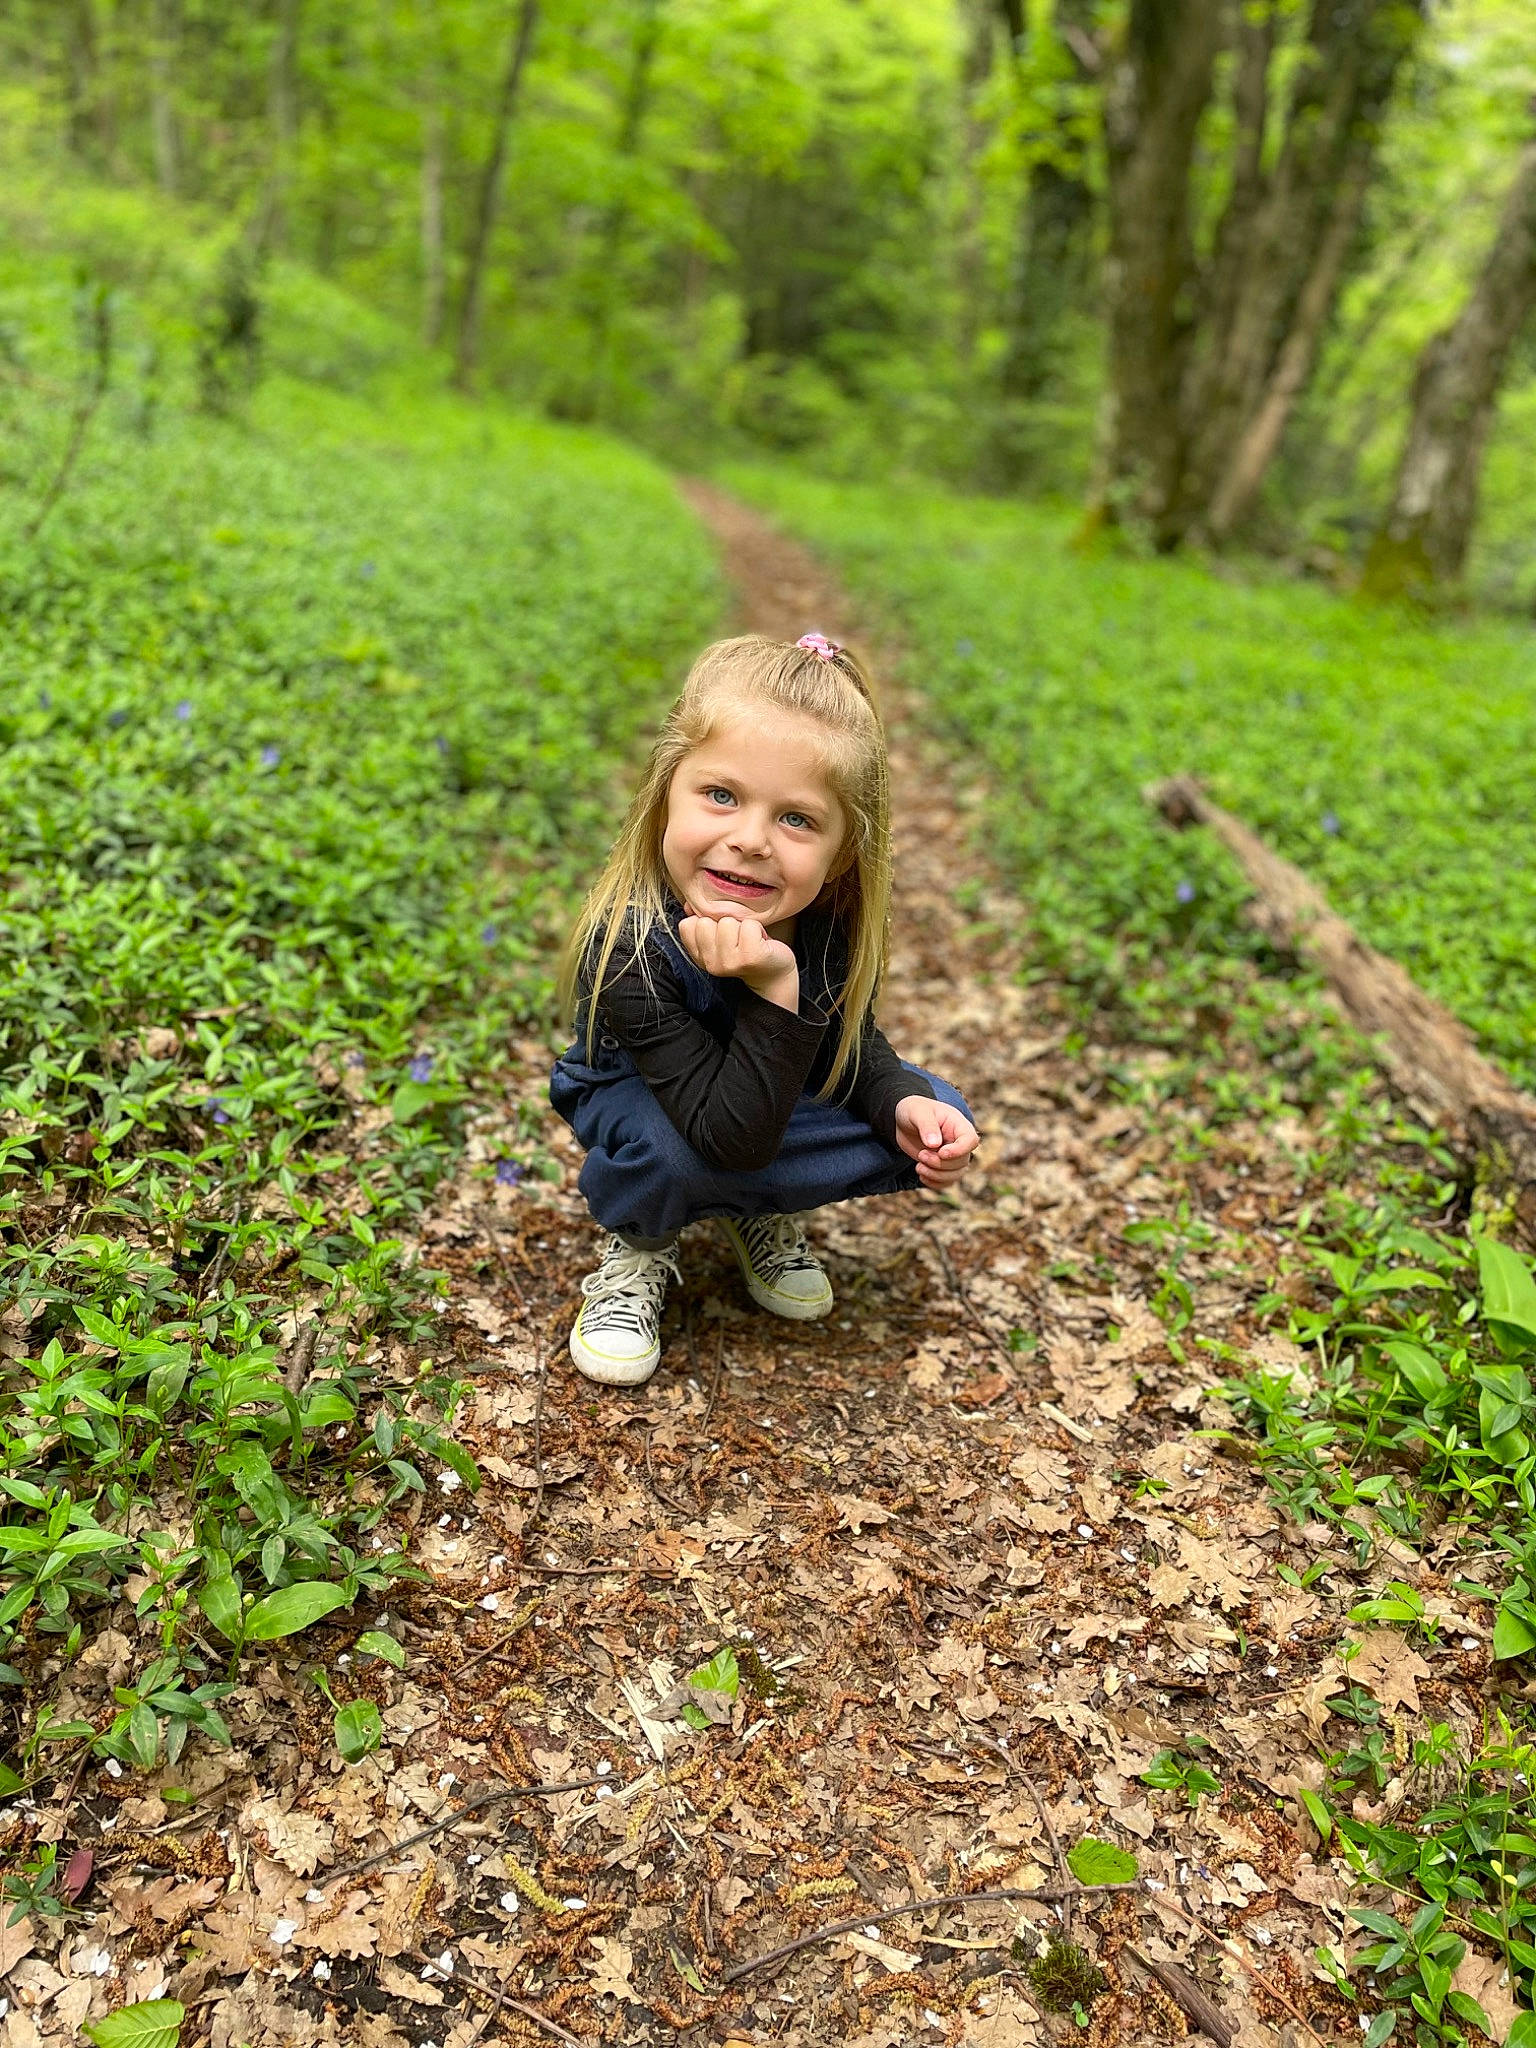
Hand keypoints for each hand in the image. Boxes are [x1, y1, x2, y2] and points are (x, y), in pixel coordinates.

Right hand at [678, 909, 798, 1010]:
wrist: (774, 975)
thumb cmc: (746, 948)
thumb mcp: (719, 936)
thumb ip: (701, 919)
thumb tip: (688, 905)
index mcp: (700, 957)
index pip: (687, 925)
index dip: (707, 921)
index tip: (722, 934)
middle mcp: (711, 963)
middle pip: (706, 921)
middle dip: (726, 922)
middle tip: (739, 937)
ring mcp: (730, 963)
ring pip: (727, 921)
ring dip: (742, 925)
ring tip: (750, 939)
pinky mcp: (750, 957)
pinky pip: (749, 925)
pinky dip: (758, 928)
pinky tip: (761, 942)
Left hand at [893, 1096, 978, 1189]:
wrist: (905, 1121)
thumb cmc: (914, 1110)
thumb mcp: (918, 1112)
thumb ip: (927, 1126)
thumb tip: (934, 1144)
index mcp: (958, 1125)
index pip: (971, 1140)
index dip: (959, 1150)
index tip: (940, 1152)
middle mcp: (959, 1142)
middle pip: (962, 1161)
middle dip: (940, 1163)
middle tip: (921, 1155)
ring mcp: (953, 1156)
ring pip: (956, 1174)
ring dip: (936, 1175)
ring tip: (918, 1167)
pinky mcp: (943, 1167)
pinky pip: (947, 1181)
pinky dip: (934, 1183)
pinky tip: (921, 1175)